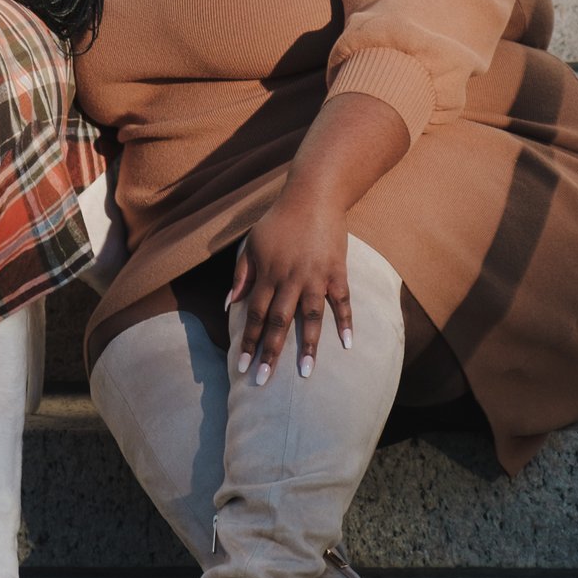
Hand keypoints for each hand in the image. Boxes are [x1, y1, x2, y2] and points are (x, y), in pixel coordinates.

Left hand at [228, 190, 354, 384]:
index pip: (256, 315)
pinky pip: (342, 301)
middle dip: (271, 353)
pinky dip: (346, 322)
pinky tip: (347, 344)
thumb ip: (241, 275)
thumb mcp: (252, 244)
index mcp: (268, 274)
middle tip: (264, 381)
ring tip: (307, 374)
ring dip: (308, 346)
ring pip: (310, 317)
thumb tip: (230, 304)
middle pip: (279, 322)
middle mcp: (290, 279)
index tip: (242, 367)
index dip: (248, 342)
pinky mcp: (337, 272)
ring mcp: (316, 277)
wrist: (313, 196)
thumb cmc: (278, 222)